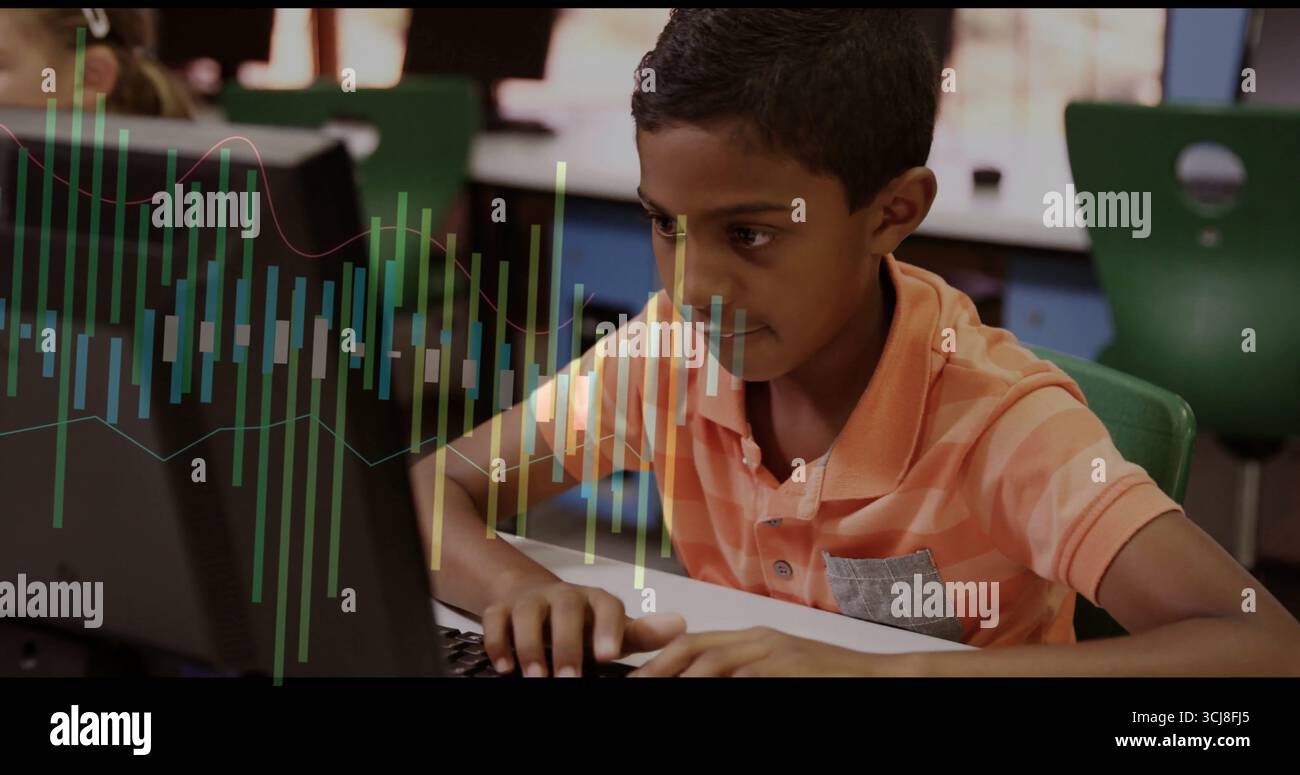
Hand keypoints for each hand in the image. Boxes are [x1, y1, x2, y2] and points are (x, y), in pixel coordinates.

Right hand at [482, 579, 684, 676]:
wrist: (532, 596)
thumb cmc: (580, 621)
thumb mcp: (613, 627)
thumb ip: (643, 633)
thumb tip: (681, 625)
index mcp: (595, 600)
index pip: (607, 607)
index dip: (608, 630)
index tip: (608, 656)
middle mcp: (563, 595)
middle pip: (565, 611)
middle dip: (565, 646)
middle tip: (568, 678)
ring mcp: (531, 600)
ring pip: (527, 614)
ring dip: (529, 646)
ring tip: (535, 676)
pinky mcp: (501, 608)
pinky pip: (495, 620)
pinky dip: (498, 643)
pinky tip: (504, 666)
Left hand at [628, 626, 898, 676]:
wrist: (883, 677)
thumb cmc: (832, 680)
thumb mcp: (782, 673)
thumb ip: (748, 675)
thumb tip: (706, 682)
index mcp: (756, 639)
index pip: (696, 642)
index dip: (662, 658)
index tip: (638, 676)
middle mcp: (762, 640)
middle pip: (696, 645)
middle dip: (660, 665)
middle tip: (635, 684)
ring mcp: (777, 652)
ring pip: (715, 659)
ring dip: (682, 676)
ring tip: (655, 689)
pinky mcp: (792, 668)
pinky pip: (747, 675)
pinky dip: (721, 684)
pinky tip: (699, 691)